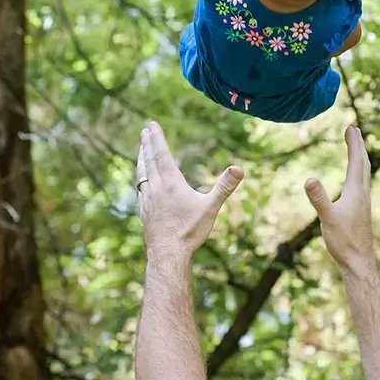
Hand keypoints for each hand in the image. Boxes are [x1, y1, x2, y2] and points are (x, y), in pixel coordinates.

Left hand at [136, 121, 243, 258]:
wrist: (168, 254)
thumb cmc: (190, 231)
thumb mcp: (210, 207)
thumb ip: (224, 187)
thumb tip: (239, 168)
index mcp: (171, 183)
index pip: (162, 154)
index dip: (157, 138)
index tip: (152, 125)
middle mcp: (156, 188)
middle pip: (149, 161)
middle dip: (147, 144)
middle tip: (145, 131)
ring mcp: (147, 200)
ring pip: (142, 174)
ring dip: (141, 159)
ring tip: (140, 150)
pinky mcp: (144, 211)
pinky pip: (140, 188)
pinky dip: (141, 178)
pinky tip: (142, 181)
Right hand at [304, 126, 376, 273]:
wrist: (359, 261)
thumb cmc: (344, 241)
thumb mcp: (327, 218)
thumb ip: (318, 198)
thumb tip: (309, 179)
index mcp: (356, 191)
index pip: (356, 161)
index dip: (354, 143)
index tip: (351, 127)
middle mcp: (363, 193)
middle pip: (363, 163)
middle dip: (359, 146)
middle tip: (354, 130)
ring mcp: (363, 202)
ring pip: (365, 174)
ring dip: (360, 158)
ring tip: (357, 149)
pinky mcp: (360, 210)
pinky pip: (361, 184)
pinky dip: (358, 173)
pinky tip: (354, 181)